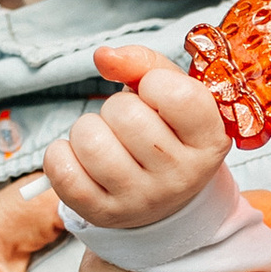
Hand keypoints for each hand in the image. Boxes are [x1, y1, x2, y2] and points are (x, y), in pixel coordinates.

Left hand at [43, 42, 230, 231]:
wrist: (163, 197)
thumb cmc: (166, 131)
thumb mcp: (172, 93)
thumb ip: (144, 63)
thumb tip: (103, 57)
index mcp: (209, 140)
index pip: (177, 95)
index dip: (155, 82)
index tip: (156, 94)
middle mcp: (181, 176)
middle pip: (124, 113)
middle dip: (116, 106)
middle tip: (128, 123)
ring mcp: (142, 199)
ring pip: (89, 139)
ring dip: (87, 130)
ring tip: (106, 141)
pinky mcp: (104, 214)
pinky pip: (62, 169)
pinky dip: (61, 154)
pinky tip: (81, 158)